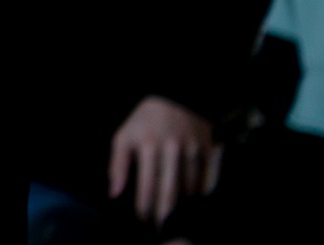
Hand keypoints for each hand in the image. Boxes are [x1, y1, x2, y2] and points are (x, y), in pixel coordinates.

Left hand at [109, 95, 218, 225]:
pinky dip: (200, 195)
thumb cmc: (146, 121)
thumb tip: (114, 193)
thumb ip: (117, 165)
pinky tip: (192, 203)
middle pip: (170, 193)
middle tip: (159, 226)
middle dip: (163, 214)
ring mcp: (193, 150)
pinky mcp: (209, 150)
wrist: (177, 97)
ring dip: (182, 207)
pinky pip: (207, 181)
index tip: (142, 219)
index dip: (144, 208)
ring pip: (190, 190)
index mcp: (148, 146)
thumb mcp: (124, 136)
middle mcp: (172, 149)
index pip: (146, 186)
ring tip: (174, 216)